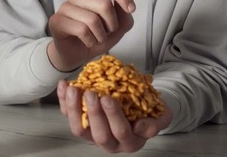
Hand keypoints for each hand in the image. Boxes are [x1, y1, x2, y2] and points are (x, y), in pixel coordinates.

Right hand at [47, 0, 135, 71]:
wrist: (76, 54)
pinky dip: (91, 41)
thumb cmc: (96, 36)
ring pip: (93, 20)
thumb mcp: (117, 28)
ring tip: (97, 38)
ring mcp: (65, 7)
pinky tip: (88, 42)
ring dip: (101, 36)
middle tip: (108, 32)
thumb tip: (125, 3)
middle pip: (104, 4)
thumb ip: (124, 15)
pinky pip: (82, 30)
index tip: (131, 9)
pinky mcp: (57, 21)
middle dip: (112, 24)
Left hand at [57, 81, 172, 152]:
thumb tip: (140, 127)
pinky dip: (64, 100)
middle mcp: (110, 142)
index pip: (120, 132)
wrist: (141, 105)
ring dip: (73, 109)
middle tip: (91, 93)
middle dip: (93, 113)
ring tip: (74, 89)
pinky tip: (64, 85)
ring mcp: (93, 133)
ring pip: (79, 128)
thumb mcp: (162, 116)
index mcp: (129, 142)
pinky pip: (68, 115)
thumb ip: (156, 124)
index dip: (113, 116)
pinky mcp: (81, 122)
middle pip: (98, 134)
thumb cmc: (150, 111)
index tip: (108, 98)